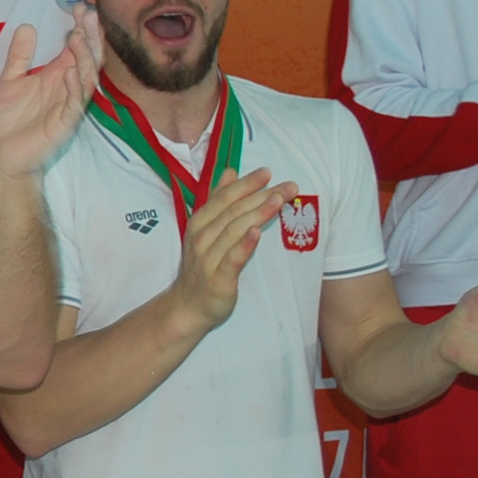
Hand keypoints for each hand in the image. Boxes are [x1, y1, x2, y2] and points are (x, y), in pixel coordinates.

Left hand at [0, 5, 102, 177]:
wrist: (1, 153)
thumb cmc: (8, 119)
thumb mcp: (10, 80)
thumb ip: (19, 56)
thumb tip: (26, 26)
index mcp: (56, 75)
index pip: (75, 48)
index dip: (80, 28)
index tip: (79, 8)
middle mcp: (67, 88)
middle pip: (87, 59)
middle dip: (90, 37)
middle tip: (88, 15)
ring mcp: (68, 106)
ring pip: (86, 79)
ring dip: (84, 58)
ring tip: (77, 37)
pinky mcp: (64, 125)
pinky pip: (74, 105)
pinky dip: (74, 87)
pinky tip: (70, 71)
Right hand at [168, 168, 292, 335]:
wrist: (189, 305)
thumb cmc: (203, 265)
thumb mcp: (206, 228)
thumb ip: (218, 200)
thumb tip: (230, 172)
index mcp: (200, 222)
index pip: (225, 197)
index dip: (246, 184)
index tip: (267, 172)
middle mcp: (202, 237)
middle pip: (233, 211)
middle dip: (262, 196)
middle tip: (288, 186)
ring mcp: (208, 258)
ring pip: (234, 230)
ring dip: (257, 213)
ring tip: (278, 200)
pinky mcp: (218, 279)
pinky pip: (232, 259)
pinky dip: (244, 245)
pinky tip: (257, 232)